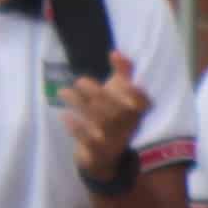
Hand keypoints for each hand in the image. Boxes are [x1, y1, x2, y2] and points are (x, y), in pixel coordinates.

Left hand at [60, 60, 149, 192]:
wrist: (105, 156)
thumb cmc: (113, 116)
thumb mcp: (119, 93)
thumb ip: (123, 72)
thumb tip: (115, 52)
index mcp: (137, 112)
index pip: (142, 103)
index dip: (136, 94)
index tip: (127, 84)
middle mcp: (128, 126)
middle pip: (114, 109)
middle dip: (96, 93)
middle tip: (79, 81)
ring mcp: (114, 141)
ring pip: (99, 121)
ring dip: (80, 105)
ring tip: (64, 92)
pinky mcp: (98, 153)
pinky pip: (87, 140)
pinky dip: (76, 128)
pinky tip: (65, 115)